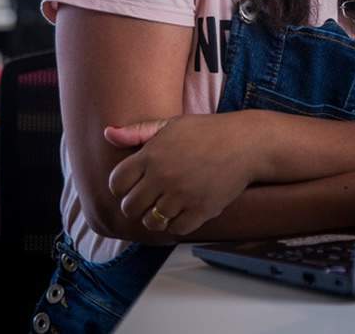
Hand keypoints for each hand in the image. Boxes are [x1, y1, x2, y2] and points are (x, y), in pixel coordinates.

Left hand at [105, 111, 266, 235]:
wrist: (246, 143)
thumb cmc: (208, 131)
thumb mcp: (171, 125)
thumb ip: (137, 132)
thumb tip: (108, 133)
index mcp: (152, 155)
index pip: (116, 183)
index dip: (121, 186)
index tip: (134, 184)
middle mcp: (163, 176)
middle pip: (130, 207)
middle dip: (136, 204)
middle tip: (150, 197)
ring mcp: (181, 196)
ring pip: (151, 222)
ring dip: (155, 217)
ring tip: (166, 205)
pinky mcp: (200, 210)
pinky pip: (175, 229)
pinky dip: (177, 224)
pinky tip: (183, 211)